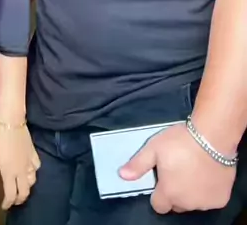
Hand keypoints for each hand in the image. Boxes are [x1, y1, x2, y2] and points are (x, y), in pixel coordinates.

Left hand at [0, 122, 40, 209]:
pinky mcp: (34, 153)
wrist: (10, 121)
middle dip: (19, 199)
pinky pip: (37, 167)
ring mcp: (29, 162)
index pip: (11, 194)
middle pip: (25, 191)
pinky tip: (29, 170)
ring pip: (32, 181)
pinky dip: (33, 172)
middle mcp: (21, 170)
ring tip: (21, 186)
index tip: (4, 205)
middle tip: (13, 200)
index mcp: (9, 172)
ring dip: (26, 187)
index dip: (8, 203)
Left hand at [119, 123, 235, 213]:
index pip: (158, 205)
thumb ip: (138, 164)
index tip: (162, 179)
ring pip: (193, 203)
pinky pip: (210, 200)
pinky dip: (208, 191)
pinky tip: (207, 174)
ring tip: (193, 170)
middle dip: (175, 192)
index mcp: (168, 193)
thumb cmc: (180, 142)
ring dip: (192, 192)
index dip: (158, 193)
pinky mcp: (220, 199)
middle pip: (176, 204)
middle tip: (178, 172)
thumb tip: (122, 175)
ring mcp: (205, 203)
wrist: (212, 136)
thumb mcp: (154, 148)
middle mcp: (186, 203)